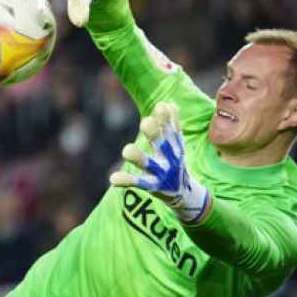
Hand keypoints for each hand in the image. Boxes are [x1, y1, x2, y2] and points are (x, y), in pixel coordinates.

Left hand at [110, 102, 209, 222]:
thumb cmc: (173, 161)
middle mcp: (169, 158)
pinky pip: (138, 183)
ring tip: (126, 150)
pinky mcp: (152, 186)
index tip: (162, 106)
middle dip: (154, 133)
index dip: (168, 119)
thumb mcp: (175, 144)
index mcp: (174, 146)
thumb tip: (168, 103)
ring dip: (138, 157)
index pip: (172, 130)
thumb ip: (171, 125)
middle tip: (145, 121)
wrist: (183, 192)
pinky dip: (126, 180)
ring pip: (148, 164)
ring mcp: (161, 173)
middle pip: (162, 144)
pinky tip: (113, 179)